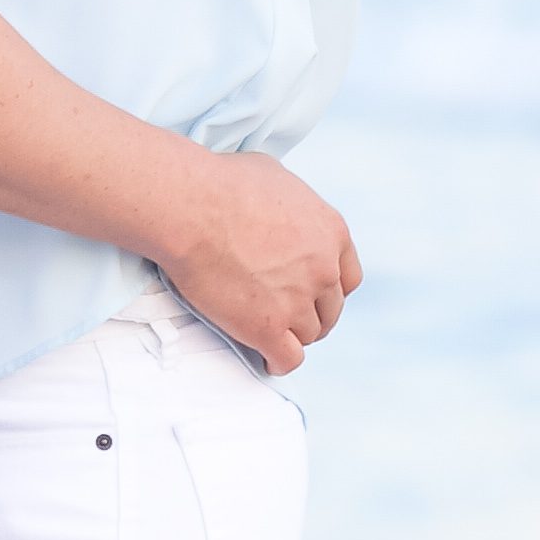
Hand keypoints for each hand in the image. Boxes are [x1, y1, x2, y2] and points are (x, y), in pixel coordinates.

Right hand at [160, 153, 361, 374]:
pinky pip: (287, 360)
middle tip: (284, 314)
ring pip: (309, 335)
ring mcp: (298, 301)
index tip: (311, 294)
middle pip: (330, 310)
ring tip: (268, 333)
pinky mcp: (268, 327)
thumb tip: (282, 208)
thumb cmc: (222, 183)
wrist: (191, 208)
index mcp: (332, 232)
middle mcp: (323, 269)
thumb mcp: (276, 177)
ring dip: (291, 335)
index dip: (329, 290)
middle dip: (310, 314)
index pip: (348, 278)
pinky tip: (265, 358)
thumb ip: (293, 204)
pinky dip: (277, 362)